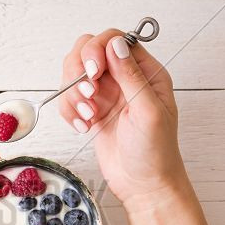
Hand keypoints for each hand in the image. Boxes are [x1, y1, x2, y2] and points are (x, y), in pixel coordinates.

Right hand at [60, 29, 186, 210]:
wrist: (142, 184)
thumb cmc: (154, 152)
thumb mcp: (148, 112)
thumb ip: (132, 76)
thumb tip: (115, 44)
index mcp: (145, 73)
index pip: (114, 40)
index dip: (97, 50)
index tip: (93, 73)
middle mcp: (123, 79)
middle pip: (88, 52)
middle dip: (80, 72)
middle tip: (89, 97)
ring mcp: (106, 95)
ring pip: (74, 75)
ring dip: (73, 95)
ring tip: (88, 117)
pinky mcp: (92, 112)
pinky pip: (69, 100)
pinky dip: (69, 112)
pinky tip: (83, 127)